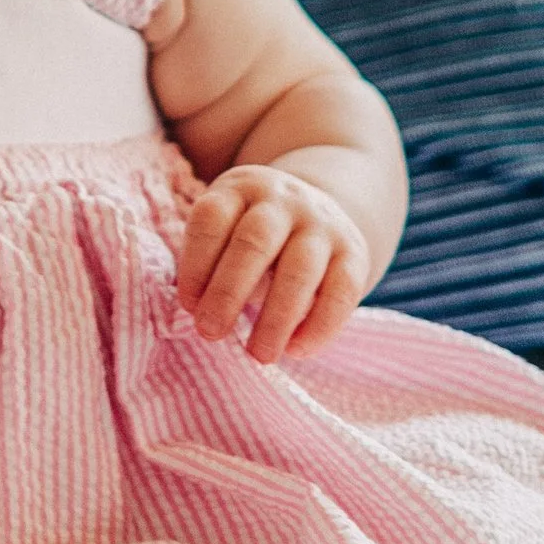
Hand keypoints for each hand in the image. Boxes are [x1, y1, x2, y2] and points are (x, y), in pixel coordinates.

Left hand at [175, 165, 372, 361]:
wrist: (317, 213)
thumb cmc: (254, 235)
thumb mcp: (227, 229)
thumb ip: (210, 262)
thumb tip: (198, 310)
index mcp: (240, 189)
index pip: (213, 218)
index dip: (196, 263)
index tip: (188, 305)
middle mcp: (282, 200)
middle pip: (254, 241)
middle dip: (228, 291)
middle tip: (210, 332)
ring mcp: (322, 224)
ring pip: (300, 268)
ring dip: (276, 317)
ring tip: (259, 354)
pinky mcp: (354, 252)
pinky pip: (342, 291)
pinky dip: (320, 326)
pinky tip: (297, 351)